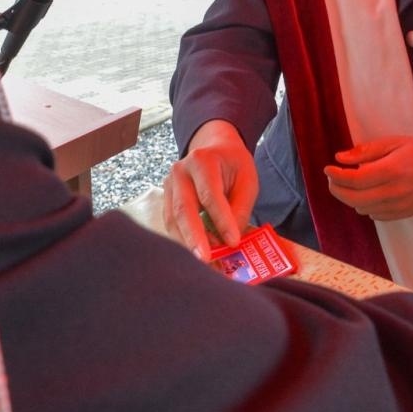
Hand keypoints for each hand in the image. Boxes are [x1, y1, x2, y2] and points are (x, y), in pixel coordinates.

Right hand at [161, 120, 257, 260]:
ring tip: (206, 264)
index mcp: (202, 160)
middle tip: (207, 260)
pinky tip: (197, 255)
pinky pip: (171, 224)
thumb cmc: (233, 164)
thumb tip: (231, 240)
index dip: (221, 220)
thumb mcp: (247, 180)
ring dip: (188, 244)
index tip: (234, 242)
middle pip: (183, 209)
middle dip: (194, 238)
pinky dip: (183, 241)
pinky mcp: (165, 199)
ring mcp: (168, 185)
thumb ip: (240, 208)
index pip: (210, 194)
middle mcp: (179, 171)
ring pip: (172, 220)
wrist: (213, 147)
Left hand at [323, 136, 412, 220]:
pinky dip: (365, 207)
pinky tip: (367, 194)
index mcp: (392, 171)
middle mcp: (394, 192)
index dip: (336, 176)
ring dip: (350, 198)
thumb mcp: (395, 142)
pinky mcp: (404, 215)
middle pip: (354, 199)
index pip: (355, 179)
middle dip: (337, 190)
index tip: (327, 168)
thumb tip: (340, 157)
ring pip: (363, 209)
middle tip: (332, 179)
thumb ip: (367, 151)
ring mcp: (399, 206)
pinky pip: (376, 216)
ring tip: (350, 184)